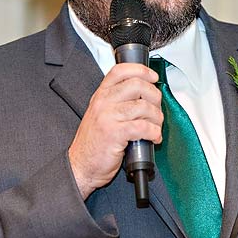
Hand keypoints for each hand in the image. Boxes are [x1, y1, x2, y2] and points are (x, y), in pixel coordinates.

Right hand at [69, 64, 162, 198]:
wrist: (81, 166)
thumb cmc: (94, 143)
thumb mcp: (101, 114)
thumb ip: (118, 101)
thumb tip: (145, 94)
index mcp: (101, 95)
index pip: (121, 71)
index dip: (141, 70)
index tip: (153, 77)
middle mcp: (104, 102)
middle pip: (138, 85)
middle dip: (155, 97)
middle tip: (156, 110)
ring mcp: (108, 117)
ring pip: (144, 106)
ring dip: (157, 118)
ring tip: (156, 127)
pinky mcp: (114, 133)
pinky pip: (143, 126)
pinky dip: (154, 132)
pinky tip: (153, 138)